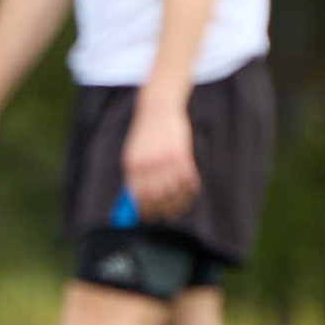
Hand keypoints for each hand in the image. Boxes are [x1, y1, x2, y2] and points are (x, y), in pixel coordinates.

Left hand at [122, 95, 200, 219]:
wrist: (159, 108)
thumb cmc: (147, 133)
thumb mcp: (134, 153)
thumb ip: (136, 175)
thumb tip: (138, 200)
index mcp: (133, 166)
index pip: (139, 197)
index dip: (146, 210)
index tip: (152, 217)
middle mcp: (147, 165)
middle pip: (157, 198)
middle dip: (164, 210)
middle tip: (170, 214)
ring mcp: (165, 160)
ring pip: (174, 191)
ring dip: (180, 202)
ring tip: (182, 204)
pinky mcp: (181, 154)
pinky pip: (188, 179)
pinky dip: (191, 188)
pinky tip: (191, 189)